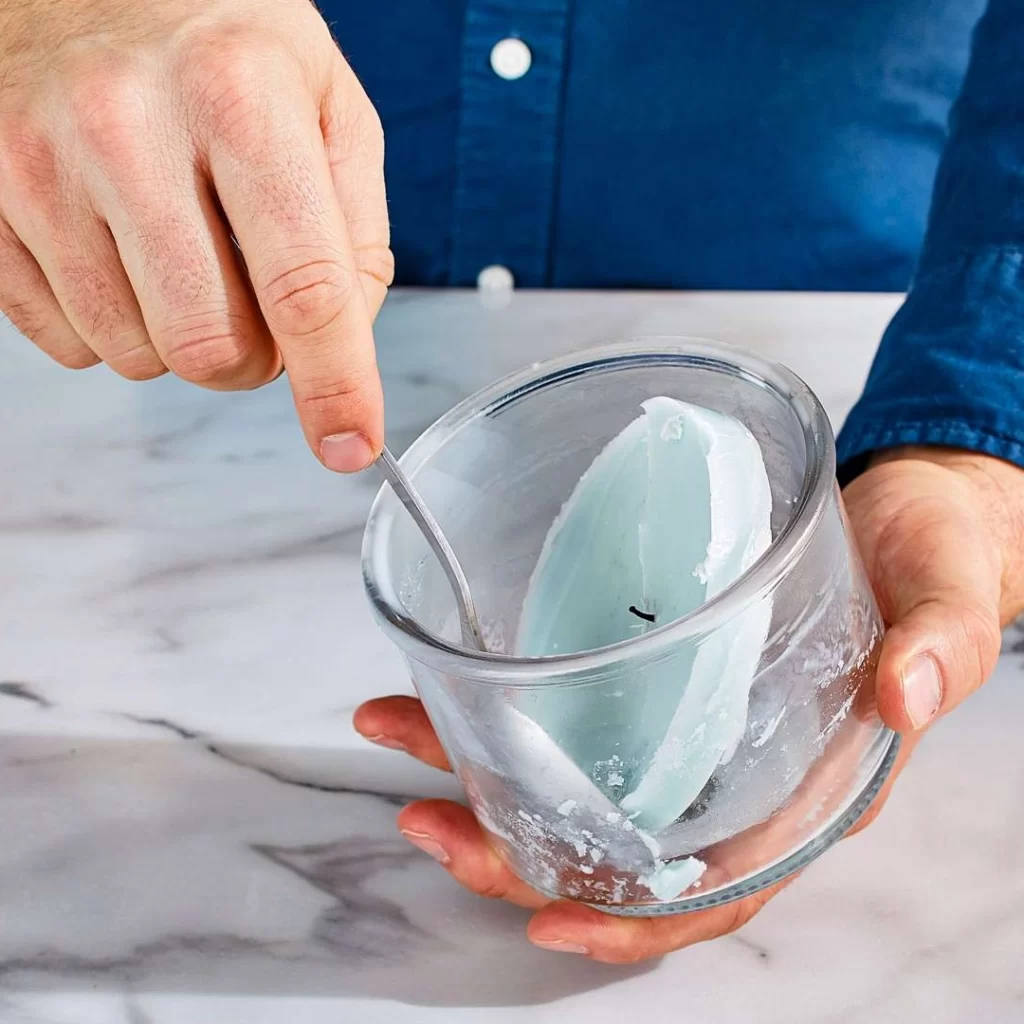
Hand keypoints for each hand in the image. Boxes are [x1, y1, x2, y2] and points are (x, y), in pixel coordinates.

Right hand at [0, 0, 390, 470]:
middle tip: (256, 307)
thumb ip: (357, 232)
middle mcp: (129, 127)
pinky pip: (68, 341)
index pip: (305, 289)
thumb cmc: (222, 42)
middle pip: (210, 347)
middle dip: (252, 360)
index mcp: (240, 97)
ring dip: (180, 338)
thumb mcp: (329, 107)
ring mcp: (40, 163)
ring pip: (136, 355)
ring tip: (185, 257)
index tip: (349, 445)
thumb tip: (345, 345)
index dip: (336, 387)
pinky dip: (115, 323)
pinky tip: (124, 253)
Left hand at [354, 447, 1023, 961]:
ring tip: (401, 732)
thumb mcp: (944, 593)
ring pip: (577, 784)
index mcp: (806, 784)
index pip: (717, 885)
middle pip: (617, 850)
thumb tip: (906, 693)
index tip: (547, 920)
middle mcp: (735, 772)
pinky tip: (453, 688)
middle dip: (516, 849)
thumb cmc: (929, 559)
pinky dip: (511, 713)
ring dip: (487, 775)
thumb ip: (935, 643)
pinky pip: (579, 715)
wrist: (901, 513)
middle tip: (429, 820)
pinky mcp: (658, 673)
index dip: (635, 920)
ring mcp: (688, 724)